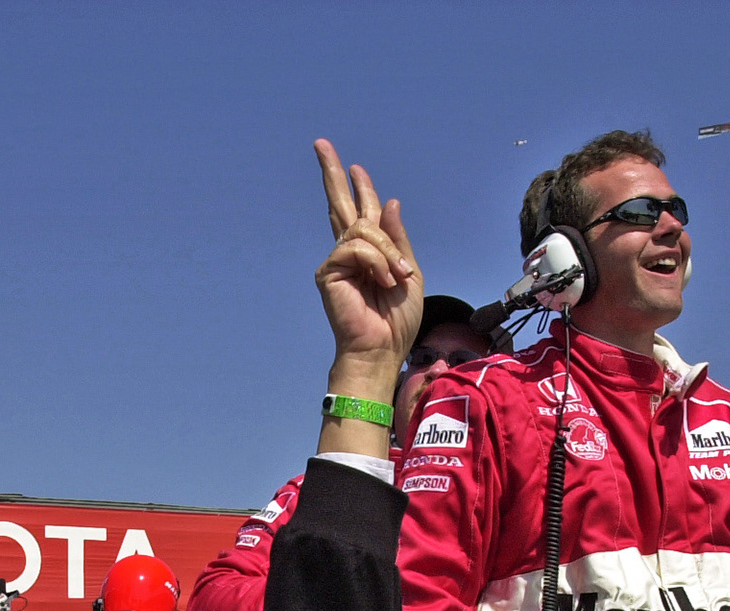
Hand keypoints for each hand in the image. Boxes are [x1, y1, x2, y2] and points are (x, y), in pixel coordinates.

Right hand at [313, 140, 421, 398]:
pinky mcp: (328, 271)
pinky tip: (384, 282)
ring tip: (398, 278)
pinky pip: (356, 247)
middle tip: (320, 144)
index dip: (360, 188)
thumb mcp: (409, 271)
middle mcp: (350, 251)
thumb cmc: (397, 319)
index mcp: (370, 252)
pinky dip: (377, 262)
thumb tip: (388, 202)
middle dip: (332, 172)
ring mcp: (337, 260)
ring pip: (363, 229)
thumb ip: (397, 238)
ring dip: (388, 252)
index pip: (362, 211)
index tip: (355, 168)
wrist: (383, 348)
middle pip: (339, 203)